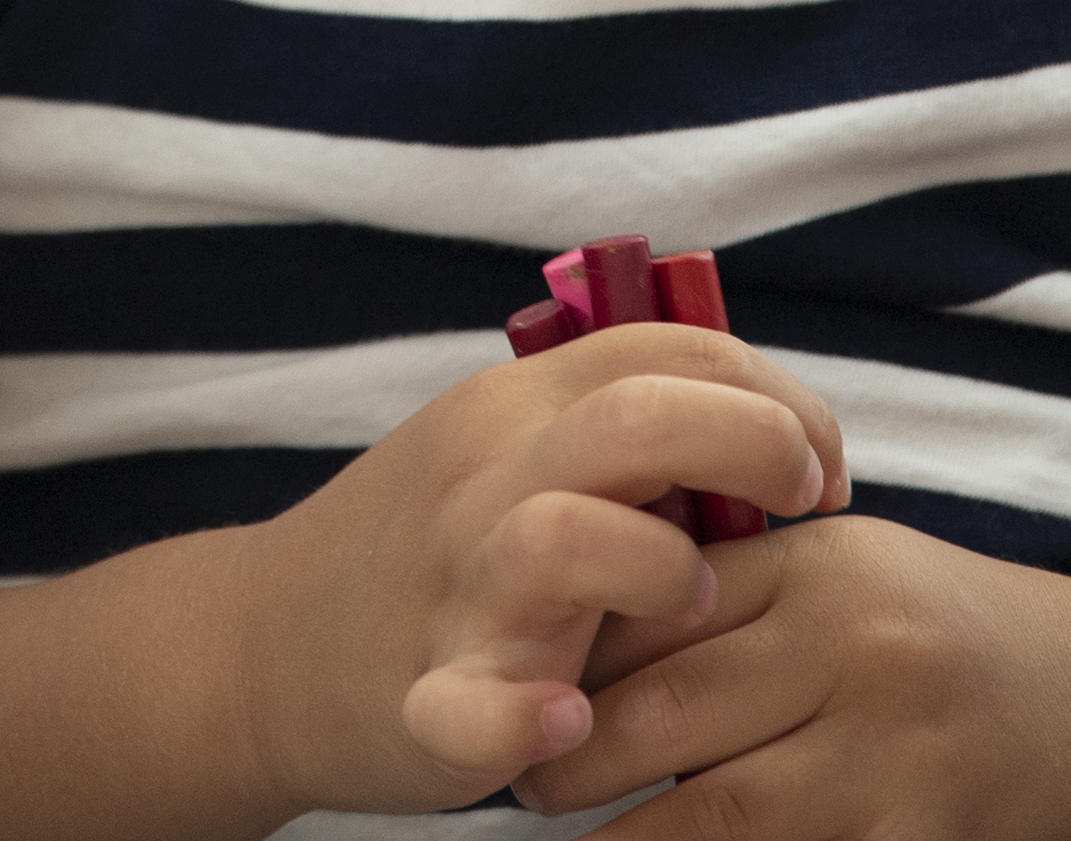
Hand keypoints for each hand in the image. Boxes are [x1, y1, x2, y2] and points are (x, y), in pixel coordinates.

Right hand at [207, 324, 852, 822]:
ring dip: (660, 571)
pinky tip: (568, 722)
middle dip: (756, 445)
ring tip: (691, 608)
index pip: (677, 349)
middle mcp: (484, 478)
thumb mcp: (504, 449)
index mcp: (513, 406)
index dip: (779, 397)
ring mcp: (452, 586)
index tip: (815, 469)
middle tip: (802, 505)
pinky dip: (529, 716)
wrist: (255, 647)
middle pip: (640, 417)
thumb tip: (764, 431)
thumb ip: (611, 426)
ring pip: (566, 538)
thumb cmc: (423, 548)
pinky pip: (480, 705)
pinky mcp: (423, 697)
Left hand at [523, 512, 1070, 840]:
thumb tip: (580, 637)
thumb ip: (740, 592)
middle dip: (568, 758)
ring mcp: (899, 758)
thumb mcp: (860, 576)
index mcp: (827, 568)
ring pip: (714, 816)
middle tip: (517, 784)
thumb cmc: (968, 639)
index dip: (567, 657)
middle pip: (663, 712)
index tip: (504, 687)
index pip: (655, 606)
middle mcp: (859, 651)